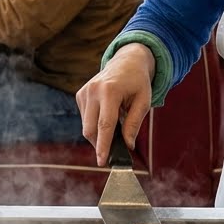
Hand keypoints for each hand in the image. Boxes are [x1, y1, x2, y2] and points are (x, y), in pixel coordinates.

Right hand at [75, 44, 154, 166]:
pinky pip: (85, 119)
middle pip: (90, 129)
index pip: (104, 125)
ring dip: (99, 134)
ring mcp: (84, 92)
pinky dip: (95, 124)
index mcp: (110, 91)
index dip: (103, 146)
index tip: (102, 162)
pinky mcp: (80, 95)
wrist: (127, 61)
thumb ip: (134, 124)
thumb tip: (127, 145)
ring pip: (86, 126)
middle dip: (100, 145)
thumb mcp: (143, 101)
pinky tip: (107, 116)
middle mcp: (93, 91)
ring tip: (116, 128)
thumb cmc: (138, 82)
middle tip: (114, 153)